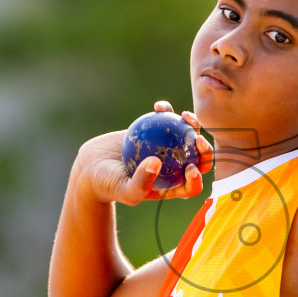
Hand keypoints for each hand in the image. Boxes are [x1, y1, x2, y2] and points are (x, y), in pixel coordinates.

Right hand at [73, 102, 212, 205]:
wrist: (92, 165)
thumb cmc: (108, 184)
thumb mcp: (123, 189)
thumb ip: (140, 183)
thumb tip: (156, 163)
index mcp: (171, 187)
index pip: (192, 186)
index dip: (198, 179)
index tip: (190, 168)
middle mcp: (173, 168)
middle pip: (197, 160)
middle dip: (205, 150)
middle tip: (197, 140)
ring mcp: (167, 148)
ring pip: (187, 137)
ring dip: (192, 125)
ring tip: (185, 116)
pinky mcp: (156, 132)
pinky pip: (166, 120)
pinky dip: (165, 112)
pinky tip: (159, 106)